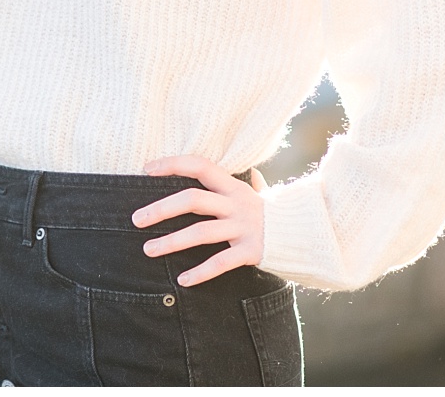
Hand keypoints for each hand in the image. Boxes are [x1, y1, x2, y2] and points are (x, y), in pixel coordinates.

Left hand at [132, 155, 267, 286]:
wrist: (307, 234)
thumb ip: (254, 182)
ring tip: (148, 250)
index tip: (147, 169)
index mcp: (233, 186)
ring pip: (202, 233)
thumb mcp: (262, 194)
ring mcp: (244, 228)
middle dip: (162, 209)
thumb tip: (254, 172)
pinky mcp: (251, 251)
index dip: (173, 164)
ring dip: (172, 242)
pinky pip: (221, 262)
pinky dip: (201, 272)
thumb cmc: (275, 214)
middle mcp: (237, 204)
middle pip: (193, 200)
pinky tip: (183, 280)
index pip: (200, 166)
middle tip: (136, 219)